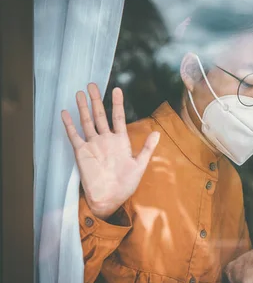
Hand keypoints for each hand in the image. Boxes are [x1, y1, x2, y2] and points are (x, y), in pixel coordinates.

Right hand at [61, 83, 159, 219]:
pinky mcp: (81, 152)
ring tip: (80, 93)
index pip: (118, 118)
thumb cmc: (126, 184)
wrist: (109, 198)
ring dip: (83, 108)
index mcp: (120, 141)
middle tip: (93, 84)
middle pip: (100, 115)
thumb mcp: (140, 165)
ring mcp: (93, 144)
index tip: (117, 89)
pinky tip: (65, 112)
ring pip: (87, 121)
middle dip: (97, 100)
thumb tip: (157, 133)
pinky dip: (69, 124)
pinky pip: (74, 135)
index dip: (117, 104)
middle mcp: (105, 140)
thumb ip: (147, 149)